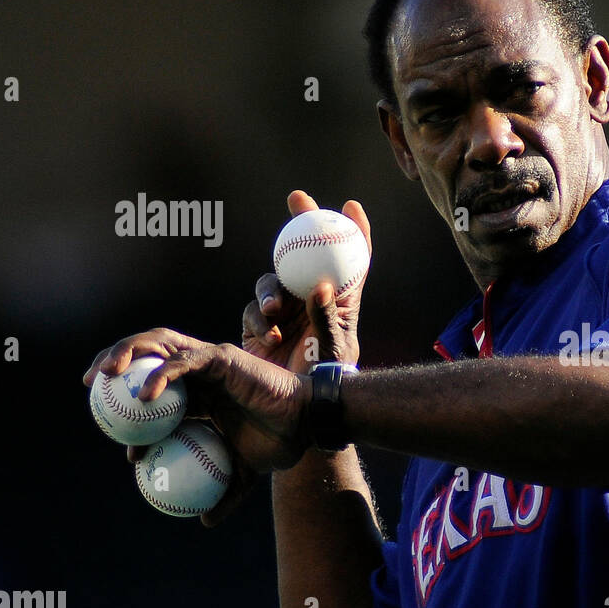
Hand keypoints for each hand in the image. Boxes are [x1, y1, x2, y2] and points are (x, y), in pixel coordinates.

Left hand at [83, 330, 309, 524]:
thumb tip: (205, 522)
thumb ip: (224, 493)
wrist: (306, 427)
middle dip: (113, 363)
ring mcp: (210, 361)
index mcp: (201, 393)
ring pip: (158, 346)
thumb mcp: (243, 473)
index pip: (153, 389)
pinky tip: (144, 396)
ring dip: (127, 354)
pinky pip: (184, 362)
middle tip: (89, 387)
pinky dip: (161, 375)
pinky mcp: (223, 357)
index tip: (119, 441)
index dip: (127, 406)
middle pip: (146, 355)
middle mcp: (201, 371)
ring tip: (103, 377)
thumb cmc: (278, 444)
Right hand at [242, 191, 371, 372]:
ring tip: (275, 312)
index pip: (351, 261)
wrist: (296, 409)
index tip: (351, 208)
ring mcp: (284, 311)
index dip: (355, 232)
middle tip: (299, 198)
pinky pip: (253, 311)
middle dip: (302, 223)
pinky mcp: (259, 326)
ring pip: (272, 281)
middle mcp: (310, 299)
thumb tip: (321, 285)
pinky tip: (270, 337)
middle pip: (306, 254)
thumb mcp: (333, 349)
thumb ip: (328, 318)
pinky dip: (260, 320)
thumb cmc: (327, 380)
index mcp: (339, 302)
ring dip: (271, 290)